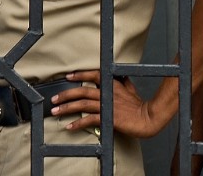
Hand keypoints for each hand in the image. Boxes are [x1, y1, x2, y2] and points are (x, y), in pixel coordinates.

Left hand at [50, 70, 165, 138]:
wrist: (148, 118)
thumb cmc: (140, 106)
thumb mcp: (132, 89)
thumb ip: (124, 83)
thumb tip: (121, 77)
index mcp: (112, 85)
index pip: (93, 75)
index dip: (80, 75)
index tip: (68, 77)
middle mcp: (107, 93)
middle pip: (82, 91)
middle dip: (66, 94)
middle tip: (54, 99)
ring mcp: (107, 106)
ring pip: (82, 104)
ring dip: (67, 108)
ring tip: (55, 111)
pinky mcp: (108, 118)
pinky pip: (89, 120)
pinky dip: (78, 123)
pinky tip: (69, 126)